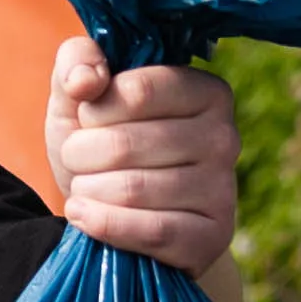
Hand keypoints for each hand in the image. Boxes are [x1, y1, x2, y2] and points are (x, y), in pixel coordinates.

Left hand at [45, 37, 238, 271]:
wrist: (119, 216)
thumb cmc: (101, 147)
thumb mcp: (79, 97)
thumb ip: (76, 64)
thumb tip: (86, 81)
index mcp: (205, 90)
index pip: (136, 92)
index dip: (93, 111)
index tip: (87, 121)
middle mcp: (224, 136)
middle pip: (126, 144)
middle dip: (81, 155)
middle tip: (76, 161)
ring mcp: (223, 190)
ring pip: (133, 190)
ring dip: (88, 191)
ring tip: (84, 188)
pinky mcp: (212, 237)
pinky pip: (150, 231)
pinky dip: (103, 224)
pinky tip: (83, 216)